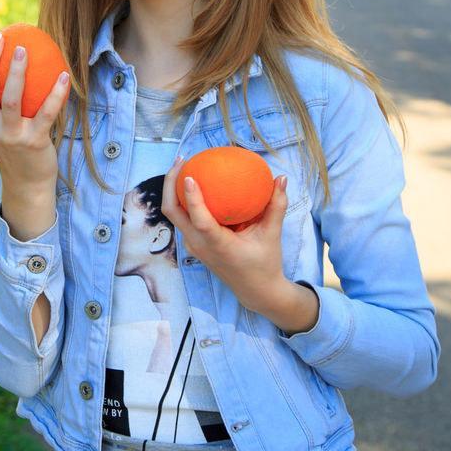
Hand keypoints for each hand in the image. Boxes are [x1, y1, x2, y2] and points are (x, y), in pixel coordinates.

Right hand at [0, 30, 68, 193]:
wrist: (27, 182)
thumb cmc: (13, 143)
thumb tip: (4, 55)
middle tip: (2, 36)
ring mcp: (9, 136)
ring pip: (11, 98)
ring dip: (16, 71)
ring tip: (24, 49)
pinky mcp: (33, 142)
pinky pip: (46, 113)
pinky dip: (56, 93)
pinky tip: (63, 75)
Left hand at [160, 154, 289, 315]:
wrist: (256, 291)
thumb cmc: (265, 263)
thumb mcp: (272, 234)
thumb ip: (276, 206)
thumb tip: (280, 178)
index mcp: (217, 244)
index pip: (198, 219)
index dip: (191, 197)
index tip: (189, 175)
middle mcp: (199, 244)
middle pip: (172, 212)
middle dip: (170, 183)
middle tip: (181, 160)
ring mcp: (193, 245)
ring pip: (173, 214)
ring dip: (172, 190)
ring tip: (183, 165)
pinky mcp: (194, 244)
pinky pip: (182, 218)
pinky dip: (182, 200)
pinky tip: (194, 184)